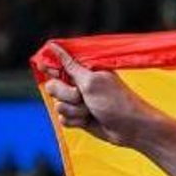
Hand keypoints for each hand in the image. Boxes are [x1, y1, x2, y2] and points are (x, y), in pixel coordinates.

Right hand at [43, 44, 162, 148]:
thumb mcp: (92, 81)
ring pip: (58, 105)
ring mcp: (79, 102)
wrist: (131, 129)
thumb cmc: (116, 102)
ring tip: (91, 111)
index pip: (58, 63)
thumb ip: (70, 66)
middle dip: (65, 94)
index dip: (50, 67)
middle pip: (52, 86)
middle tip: (81, 97)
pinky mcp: (78, 117)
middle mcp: (80, 84)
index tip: (45, 69)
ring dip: (74, 110)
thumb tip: (54, 45)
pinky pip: (63, 119)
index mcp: (85, 70)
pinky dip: (75, 121)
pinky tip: (89, 121)